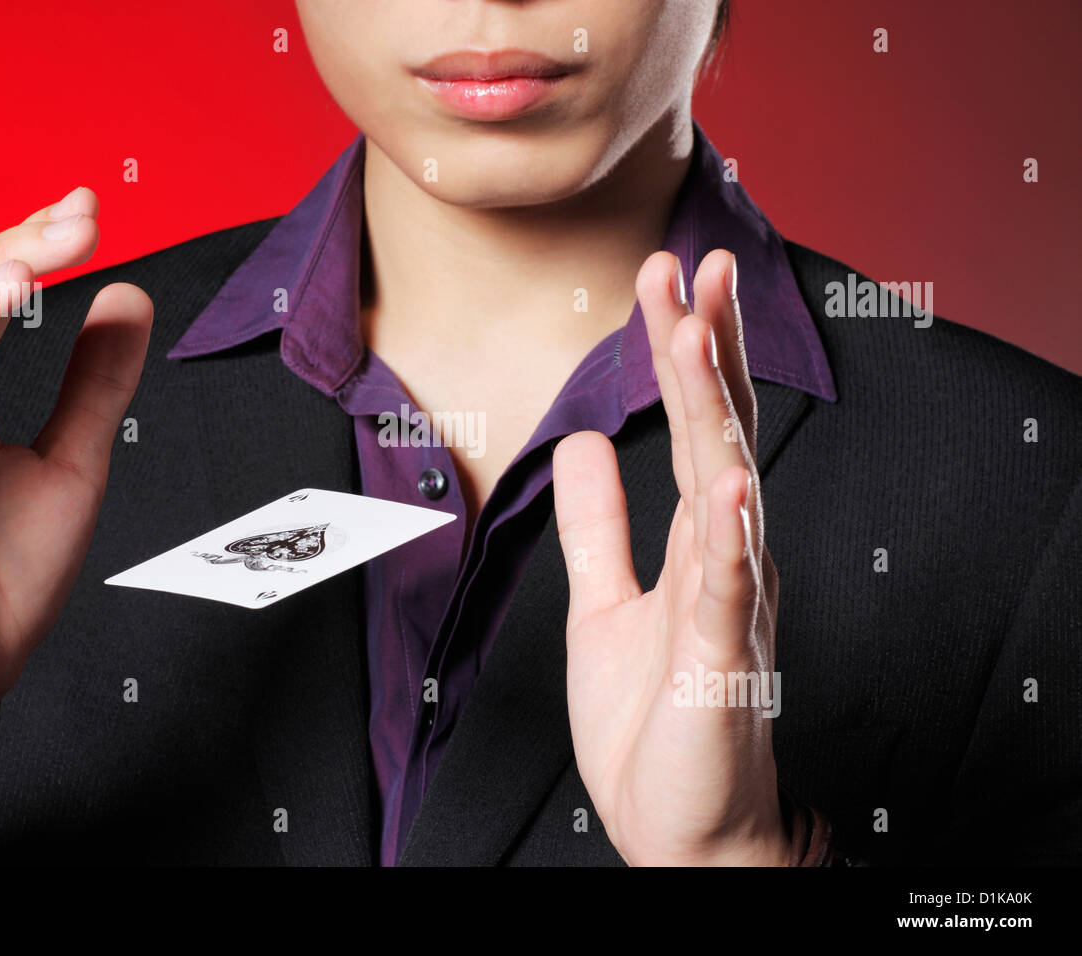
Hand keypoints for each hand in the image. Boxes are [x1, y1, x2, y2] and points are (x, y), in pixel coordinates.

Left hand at [554, 249, 789, 865]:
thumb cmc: (654, 720)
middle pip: (717, 433)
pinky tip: (731, 482)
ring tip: (697, 332)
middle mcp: (726, 557)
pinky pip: (729, 587)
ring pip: (726, 488)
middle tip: (691, 264)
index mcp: (699, 541)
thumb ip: (598, 524)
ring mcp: (730, 603)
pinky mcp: (723, 657)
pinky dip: (731, 533)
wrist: (680, 825)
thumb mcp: (604, 602)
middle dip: (702, 347)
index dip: (686, 354)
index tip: (671, 283)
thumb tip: (580, 445)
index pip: (697, 427)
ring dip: (712, 409)